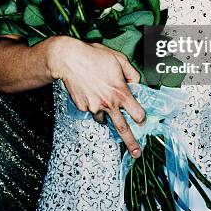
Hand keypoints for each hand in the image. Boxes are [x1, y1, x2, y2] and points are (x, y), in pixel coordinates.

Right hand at [46, 36, 145, 157]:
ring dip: (105, 113)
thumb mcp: (118, 59)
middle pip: (122, 128)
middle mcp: (108, 103)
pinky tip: (89, 90)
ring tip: (100, 97)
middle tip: (137, 153)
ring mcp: (94, 107)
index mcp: (120, 92)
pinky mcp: (83, 107)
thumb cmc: (94, 56)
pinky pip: (91, 109)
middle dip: (131, 143)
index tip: (142, 120)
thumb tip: (137, 83)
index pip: (136, 113)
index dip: (141, 117)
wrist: (68, 59)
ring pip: (103, 117)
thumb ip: (131, 73)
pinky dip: (92, 104)